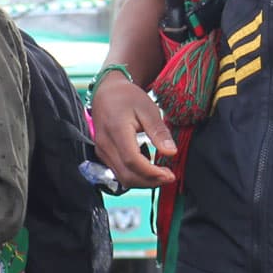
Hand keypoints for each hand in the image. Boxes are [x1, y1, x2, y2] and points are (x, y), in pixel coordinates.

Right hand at [90, 72, 177, 188]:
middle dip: (150, 181)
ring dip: (143, 181)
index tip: (170, 175)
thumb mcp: (148, 109)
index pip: (132, 161)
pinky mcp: (102, 154)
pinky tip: (148, 167)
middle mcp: (105, 144)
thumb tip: (171, 152)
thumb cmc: (128, 97)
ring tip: (161, 173)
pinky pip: (118, 172)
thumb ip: (159, 132)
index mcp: (116, 131)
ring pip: (122, 177)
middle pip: (126, 175)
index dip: (152, 173)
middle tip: (169, 176)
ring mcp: (101, 151)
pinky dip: (135, 175)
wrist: (107, 91)